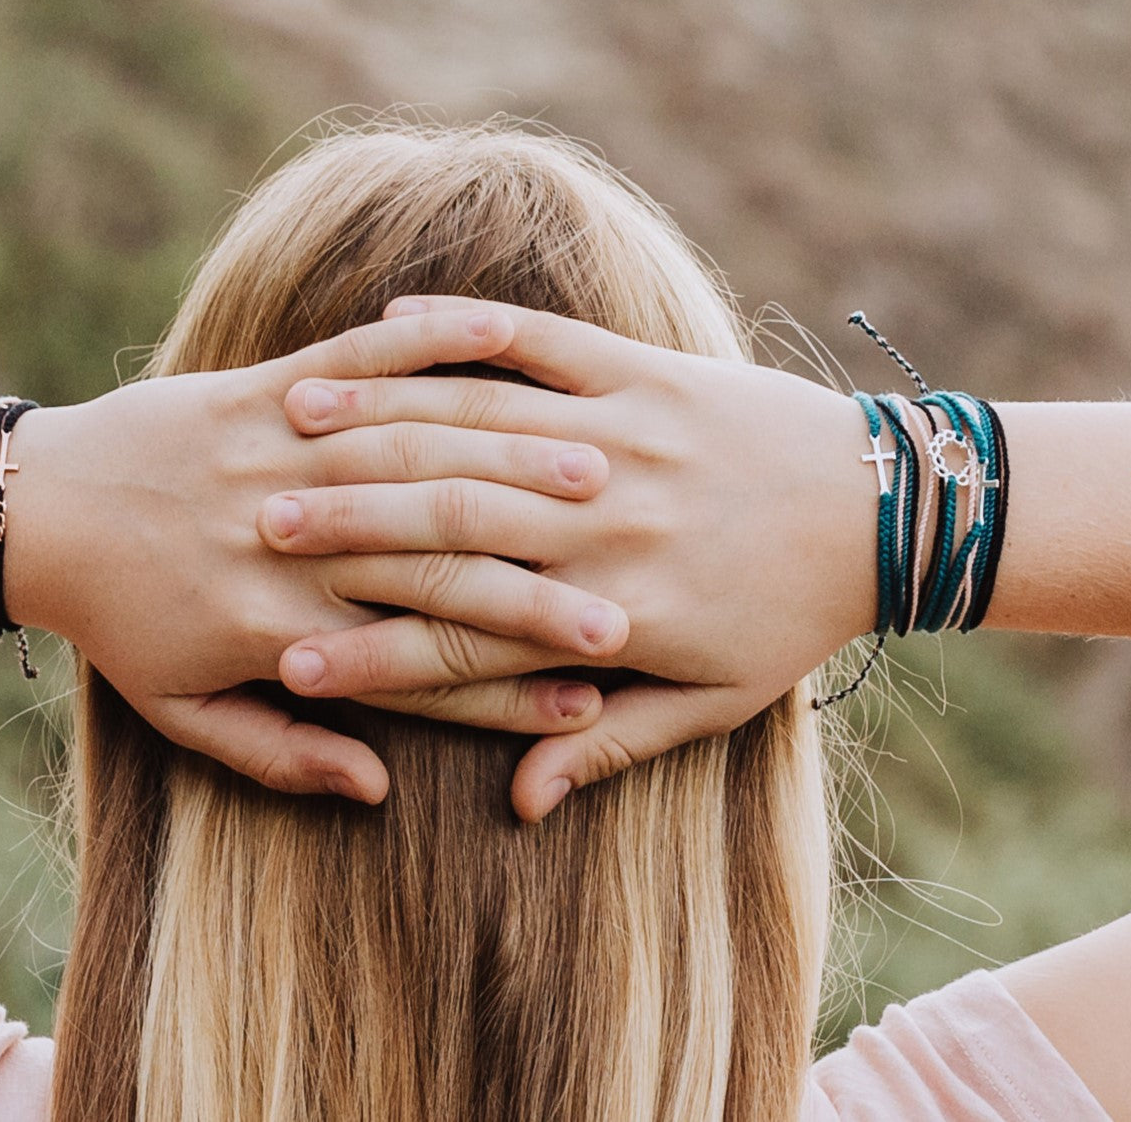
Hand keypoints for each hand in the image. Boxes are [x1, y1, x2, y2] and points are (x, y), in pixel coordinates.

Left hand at [7, 307, 629, 803]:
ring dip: (517, 468)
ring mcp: (279, 460)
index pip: (424, 658)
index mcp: (283, 632)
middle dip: (546, 586)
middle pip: (443, 568)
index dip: (514, 674)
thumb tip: (375, 785)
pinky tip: (501, 347)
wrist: (38, 511)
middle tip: (638, 596)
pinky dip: (429, 353)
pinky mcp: (261, 393)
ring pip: (417, 466)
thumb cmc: (117, 622)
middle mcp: (294, 546)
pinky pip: (357, 366)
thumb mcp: (182, 712)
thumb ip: (281, 756)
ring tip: (606, 475)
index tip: (595, 683)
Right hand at [263, 297, 879, 818]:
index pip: (458, 640)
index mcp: (609, 612)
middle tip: (244, 532)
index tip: (282, 665)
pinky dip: (458, 332)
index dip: (365, 657)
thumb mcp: (714, 702)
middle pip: (440, 527)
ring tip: (285, 434)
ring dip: (372, 428)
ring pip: (471, 427)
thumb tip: (521, 803)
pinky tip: (386, 327)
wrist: (885, 509)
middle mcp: (601, 522)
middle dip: (336, 530)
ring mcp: (621, 432)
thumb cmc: (793, 617)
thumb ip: (611, 751)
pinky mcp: (641, 368)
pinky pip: (534, 340)